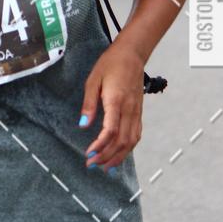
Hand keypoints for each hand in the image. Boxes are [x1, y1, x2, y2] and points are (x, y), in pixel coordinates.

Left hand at [78, 43, 144, 170]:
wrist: (132, 54)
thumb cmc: (110, 64)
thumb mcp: (93, 80)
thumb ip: (89, 103)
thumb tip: (83, 124)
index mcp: (116, 101)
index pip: (111, 131)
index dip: (100, 146)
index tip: (88, 154)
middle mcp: (129, 109)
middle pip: (121, 141)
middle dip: (106, 156)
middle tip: (92, 165)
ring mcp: (136, 112)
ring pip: (131, 141)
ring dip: (118, 157)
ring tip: (105, 167)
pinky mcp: (139, 112)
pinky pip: (136, 135)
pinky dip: (128, 148)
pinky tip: (119, 155)